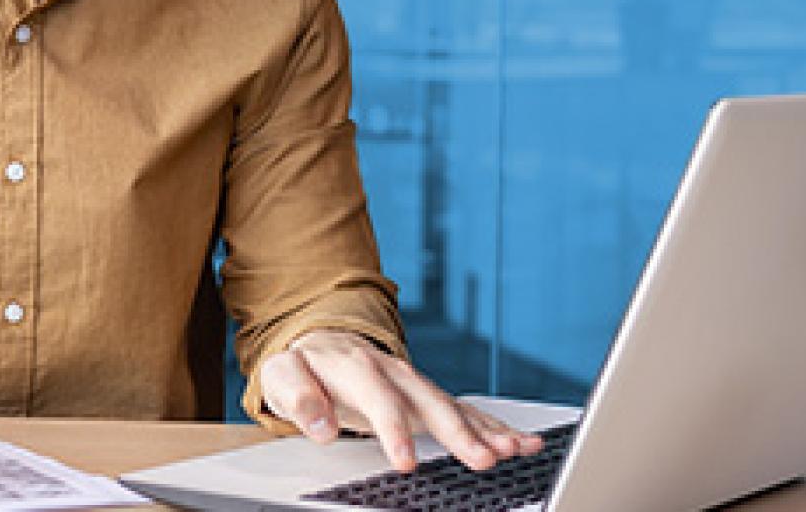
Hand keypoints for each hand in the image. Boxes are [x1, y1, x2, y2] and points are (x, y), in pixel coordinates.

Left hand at [257, 330, 542, 471]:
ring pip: (456, 407)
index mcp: (358, 368)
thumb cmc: (305, 367)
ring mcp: (417, 384)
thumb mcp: (284, 377)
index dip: (395, 432)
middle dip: (458, 434)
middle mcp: (395, 373)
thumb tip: (321, 425)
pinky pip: (467, 412)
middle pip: (431, 403)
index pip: (380, 402)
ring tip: (515, 451)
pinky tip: (522, 443)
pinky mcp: (430, 397)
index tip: (406, 463)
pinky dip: (495, 427)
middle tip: (482, 460)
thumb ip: (299, 397)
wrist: (323, 343)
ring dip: (487, 430)